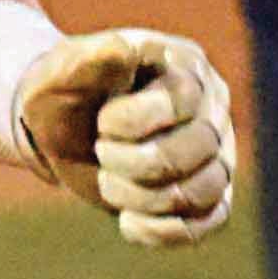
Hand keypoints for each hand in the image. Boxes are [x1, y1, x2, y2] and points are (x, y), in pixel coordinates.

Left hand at [17, 27, 235, 247]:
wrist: (62, 129)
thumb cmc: (65, 92)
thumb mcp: (63, 71)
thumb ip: (90, 58)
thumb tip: (122, 47)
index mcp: (185, 66)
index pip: (182, 101)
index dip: (135, 122)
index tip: (102, 121)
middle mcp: (212, 109)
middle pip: (199, 149)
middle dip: (136, 162)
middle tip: (100, 151)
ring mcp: (215, 154)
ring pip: (205, 190)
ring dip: (146, 198)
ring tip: (108, 184)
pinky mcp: (206, 196)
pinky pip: (207, 223)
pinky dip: (164, 231)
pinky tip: (127, 221)